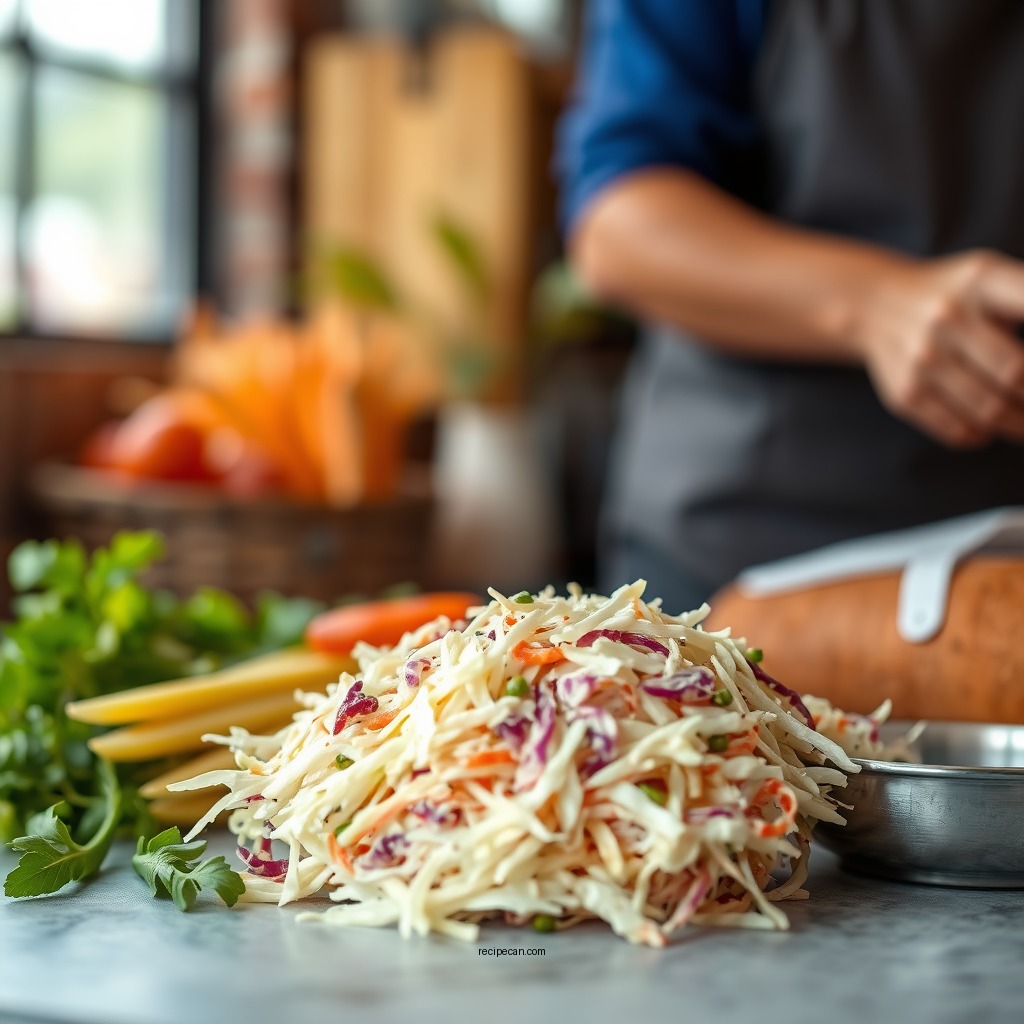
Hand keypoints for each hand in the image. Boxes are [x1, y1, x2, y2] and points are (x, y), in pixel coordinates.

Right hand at [854, 251, 1023, 447]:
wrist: (874, 305)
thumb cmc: (953, 294)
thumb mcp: (992, 277)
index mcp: (982, 280)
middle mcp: (948, 318)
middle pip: (1015, 374)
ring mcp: (922, 359)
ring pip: (989, 411)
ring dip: (1020, 425)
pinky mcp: (905, 393)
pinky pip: (957, 430)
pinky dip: (982, 436)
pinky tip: (989, 428)